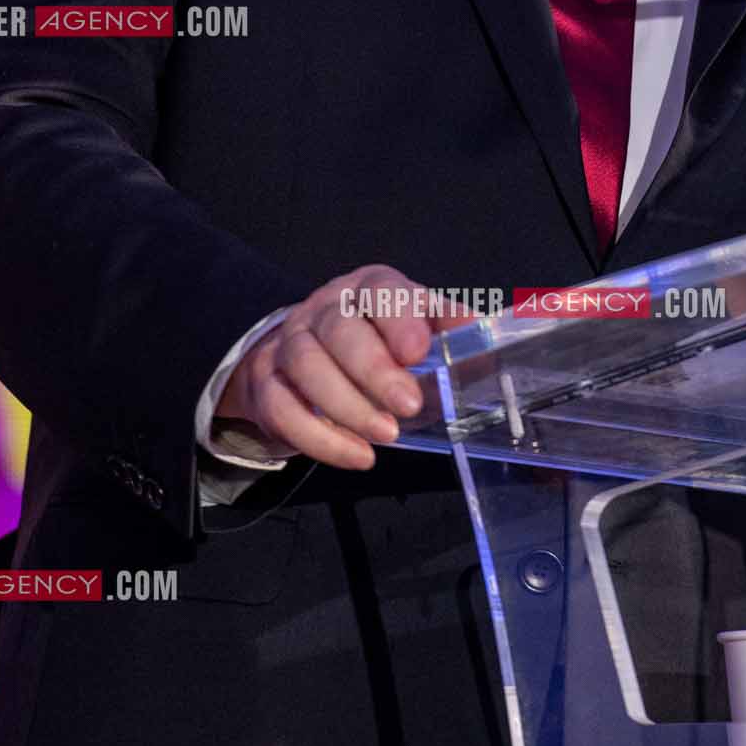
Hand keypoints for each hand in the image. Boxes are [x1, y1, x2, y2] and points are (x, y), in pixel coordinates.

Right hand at [214, 264, 474, 469]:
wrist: (298, 357)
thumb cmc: (371, 339)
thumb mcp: (408, 324)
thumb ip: (443, 325)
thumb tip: (479, 331)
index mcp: (366, 289)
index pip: (380, 290)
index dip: (398, 317)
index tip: (418, 350)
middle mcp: (323, 309)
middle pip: (340, 329)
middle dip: (374, 369)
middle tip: (409, 405)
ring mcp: (288, 343)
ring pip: (306, 366)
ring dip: (348, 405)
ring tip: (387, 435)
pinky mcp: (265, 384)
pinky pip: (282, 409)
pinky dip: (319, 437)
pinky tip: (357, 455)